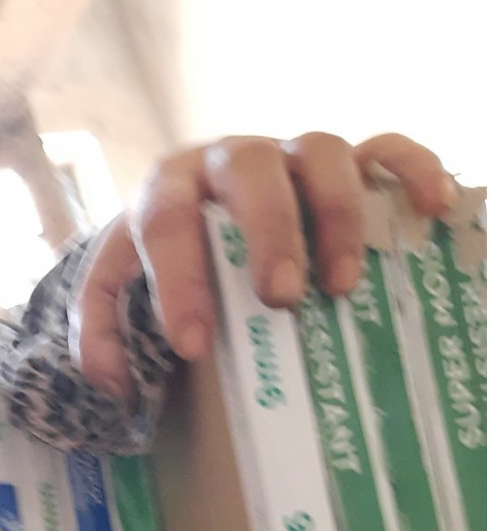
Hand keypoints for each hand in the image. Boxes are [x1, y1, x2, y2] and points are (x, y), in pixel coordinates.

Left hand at [69, 132, 457, 401]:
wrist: (197, 204)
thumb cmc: (164, 258)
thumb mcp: (120, 288)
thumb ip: (101, 329)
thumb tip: (110, 382)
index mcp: (168, 188)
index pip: (165, 222)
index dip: (178, 280)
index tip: (193, 343)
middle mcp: (226, 161)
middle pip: (248, 171)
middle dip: (267, 234)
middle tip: (280, 300)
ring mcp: (287, 155)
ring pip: (319, 153)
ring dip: (334, 215)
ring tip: (340, 285)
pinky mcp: (341, 159)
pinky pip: (384, 148)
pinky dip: (410, 170)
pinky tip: (429, 209)